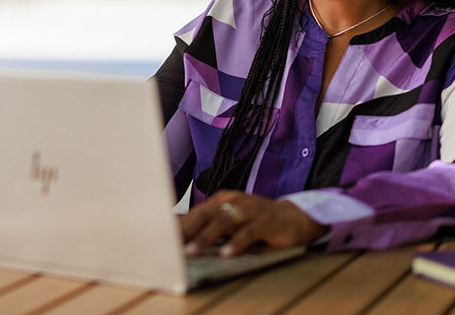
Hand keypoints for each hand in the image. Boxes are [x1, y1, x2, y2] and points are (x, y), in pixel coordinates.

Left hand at [181, 190, 328, 257]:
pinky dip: (236, 243)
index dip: (179, 227)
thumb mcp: (233, 221)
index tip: (162, 240)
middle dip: (185, 232)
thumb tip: (181, 236)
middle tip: (169, 247)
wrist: (293, 217)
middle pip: (204, 215)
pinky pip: (248, 233)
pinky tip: (226, 254)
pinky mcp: (265, 222)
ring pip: (222, 222)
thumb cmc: (257, 221)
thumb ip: (211, 225)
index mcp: (222, 200)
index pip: (196, 213)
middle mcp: (234, 200)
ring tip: (190, 252)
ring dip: (205, 238)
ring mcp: (249, 210)